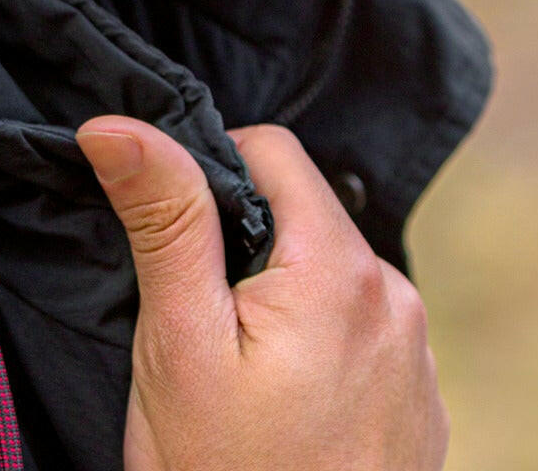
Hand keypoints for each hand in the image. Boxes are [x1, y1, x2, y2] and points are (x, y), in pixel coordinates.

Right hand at [76, 118, 447, 470]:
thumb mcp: (178, 343)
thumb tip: (117, 122)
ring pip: (328, 277)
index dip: (208, 172)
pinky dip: (314, 350)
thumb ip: (164, 218)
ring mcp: (419, 362)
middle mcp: (398, 303)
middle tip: (195, 326)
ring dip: (279, 299)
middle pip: (302, 215)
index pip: (272, 150)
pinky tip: (279, 415)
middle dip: (242, 246)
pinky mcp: (420, 410)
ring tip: (236, 380)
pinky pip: (358, 337)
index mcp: (343, 271)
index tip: (172, 240)